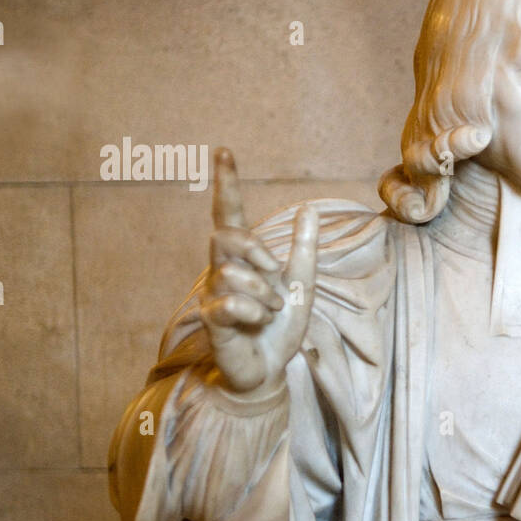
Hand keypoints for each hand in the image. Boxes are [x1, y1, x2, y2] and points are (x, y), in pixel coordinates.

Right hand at [199, 148, 317, 396]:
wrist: (271, 369)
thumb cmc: (281, 328)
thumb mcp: (302, 285)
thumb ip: (304, 250)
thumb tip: (308, 210)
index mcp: (245, 259)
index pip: (228, 215)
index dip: (225, 184)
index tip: (224, 151)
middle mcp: (223, 271)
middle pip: (225, 236)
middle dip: (255, 249)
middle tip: (275, 272)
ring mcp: (214, 294)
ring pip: (232, 273)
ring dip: (263, 293)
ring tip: (271, 312)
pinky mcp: (212, 320)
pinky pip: (229, 304)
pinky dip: (253, 313)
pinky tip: (258, 323)